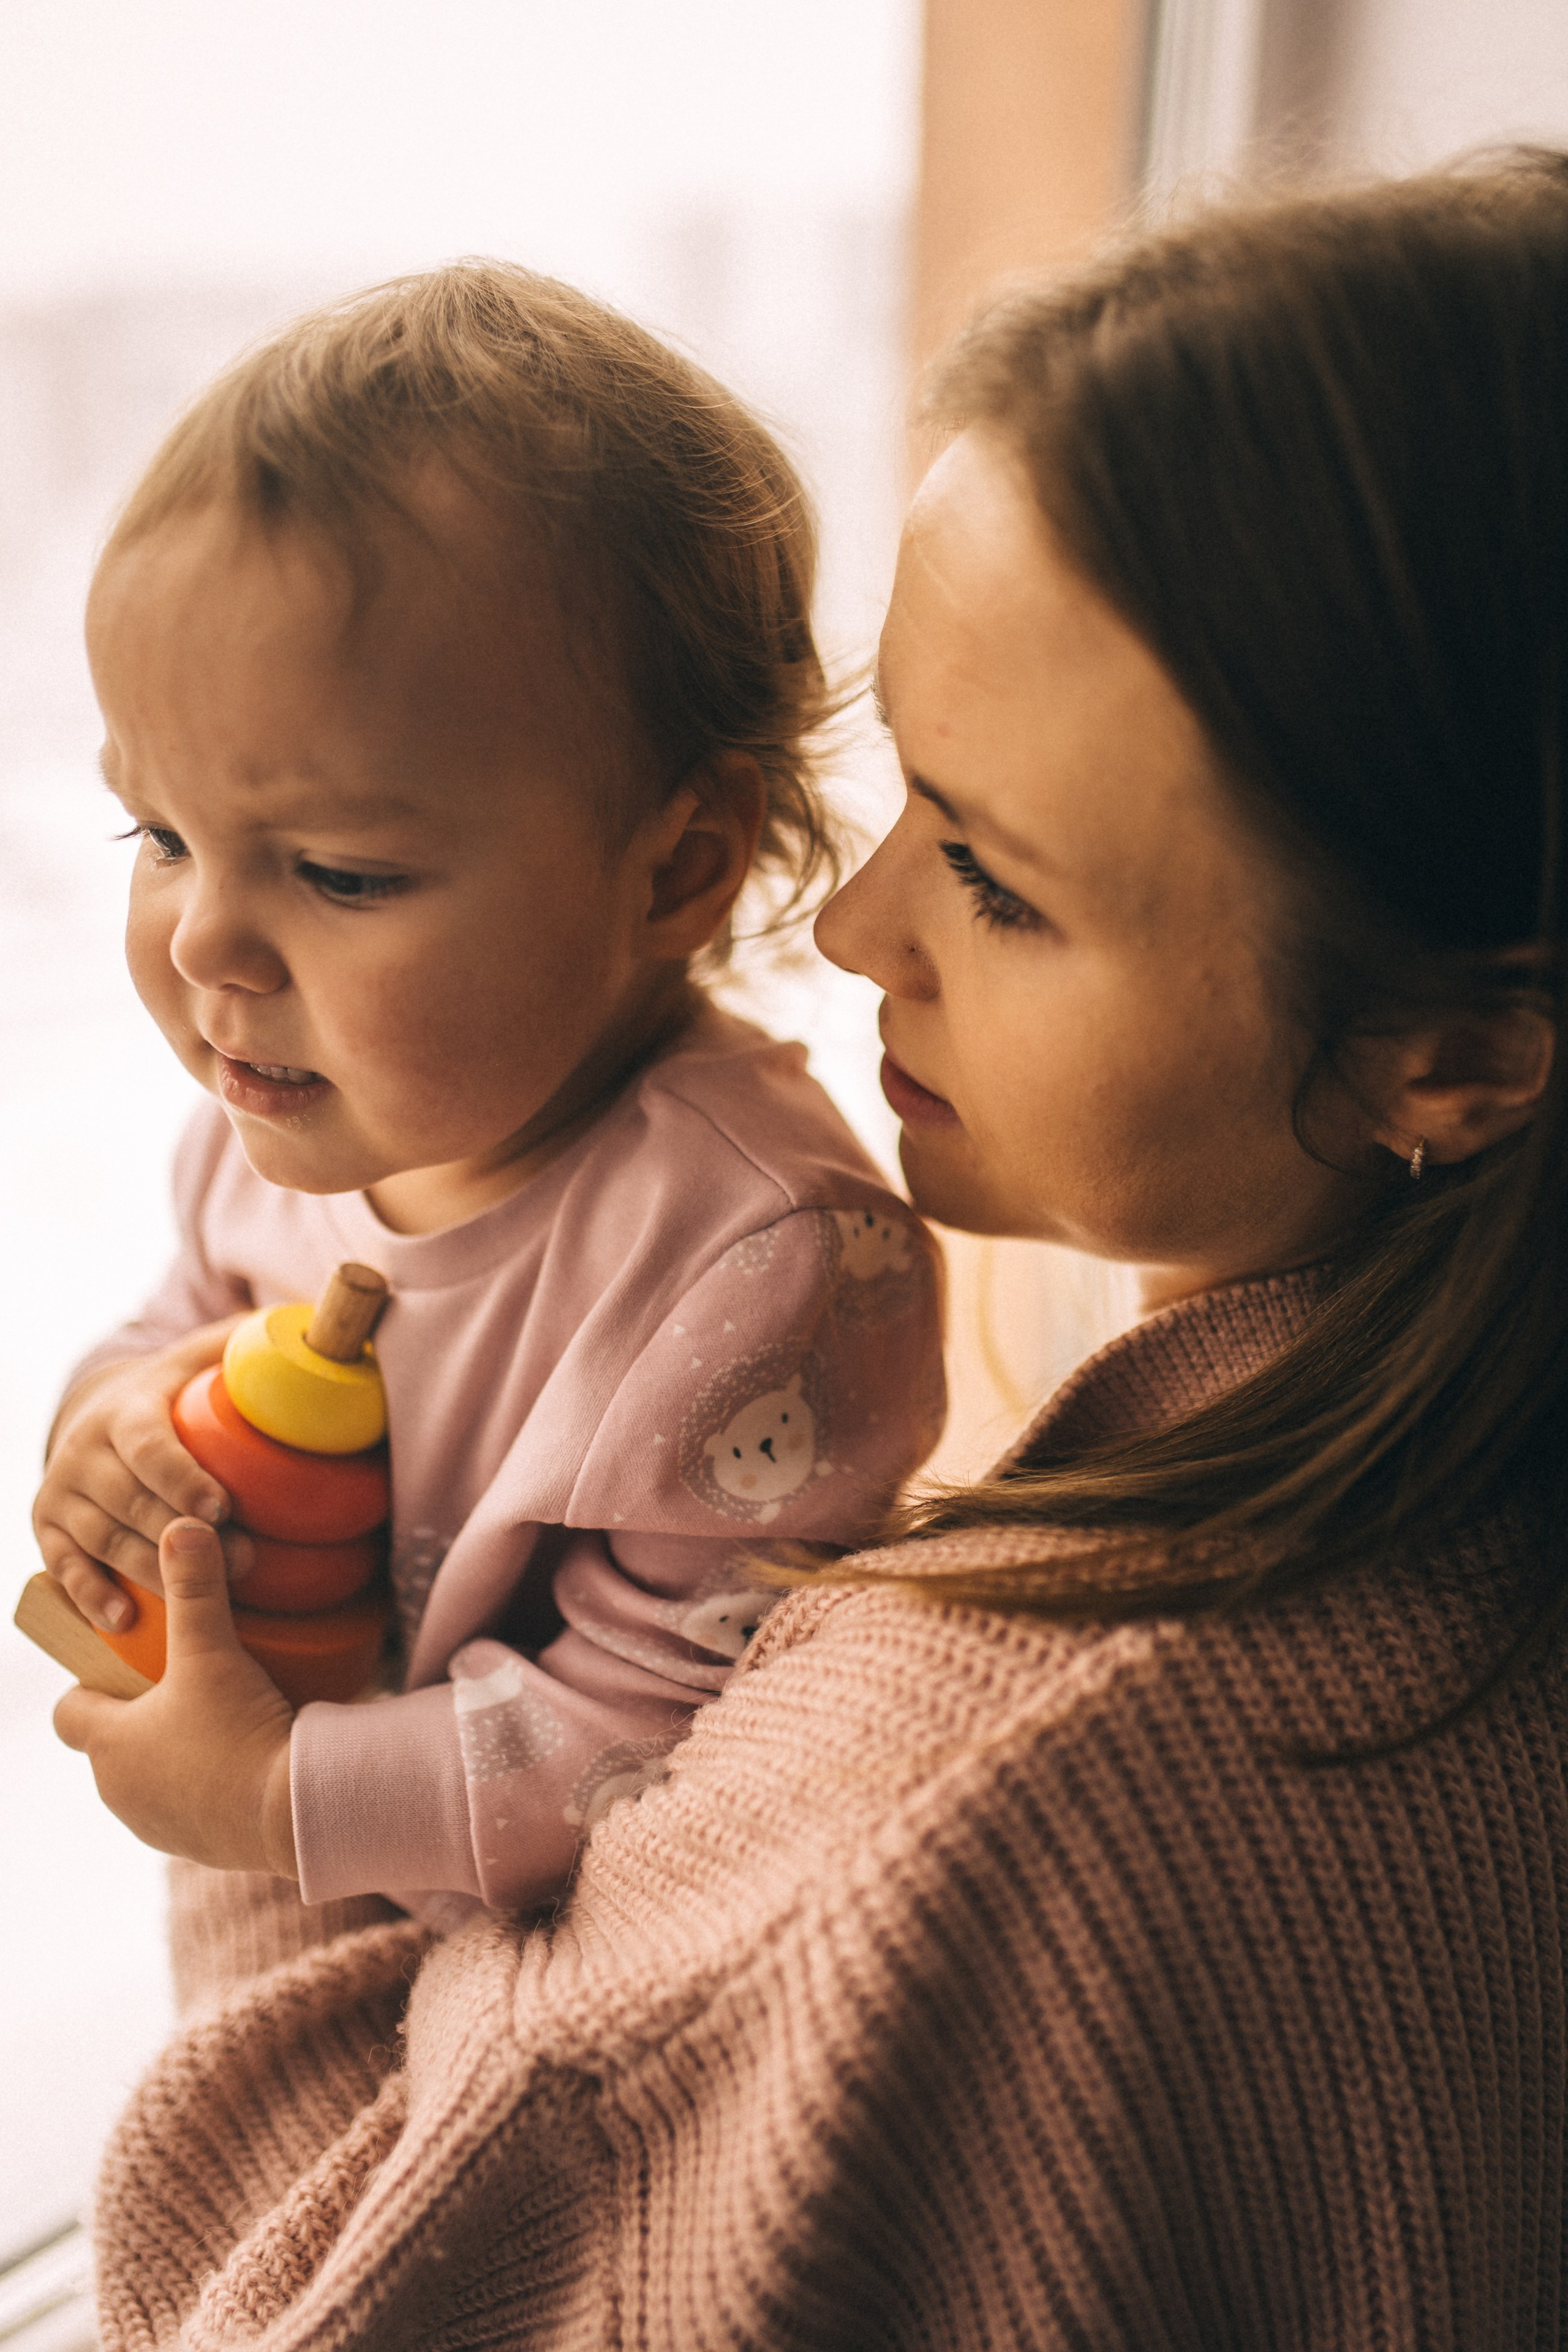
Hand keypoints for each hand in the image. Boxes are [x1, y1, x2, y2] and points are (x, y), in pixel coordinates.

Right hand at [33, 1317, 251, 1630]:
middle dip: (186, 1536)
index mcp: (124, 1411)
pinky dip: (93, 1596)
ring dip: (154, 1572)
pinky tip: (127, 1620)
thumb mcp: (198, 1359)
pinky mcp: (47, 1528)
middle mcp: (83, 1450)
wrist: (96, 1414)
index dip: (182, 1478)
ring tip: (210, 1594)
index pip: (149, 1447)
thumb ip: (243, 1343)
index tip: (222, 1507)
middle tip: (245, 1560)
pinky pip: (66, 1569)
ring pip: (104, 1540)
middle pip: (132, 1502)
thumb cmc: (170, 1393)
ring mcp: (61, 1492)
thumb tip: (308, 1323)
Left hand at [53, 1519, 296, 1876]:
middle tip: (186, 1679)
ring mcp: (158, 1825)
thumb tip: (183, 1527)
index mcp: (108, 1744)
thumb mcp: (214, 1651)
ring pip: (150, 1776)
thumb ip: (197, 1589)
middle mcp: (120, 1792)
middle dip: (141, 1712)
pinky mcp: (199, 1845)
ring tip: (221, 1715)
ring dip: (174, 1750)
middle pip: (113, 1741)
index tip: (128, 1661)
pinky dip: (207, 1781)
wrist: (293, 1812)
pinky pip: (190, 1805)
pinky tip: (246, 1755)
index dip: (91, 1682)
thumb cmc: (240, 1731)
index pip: (70, 1710)